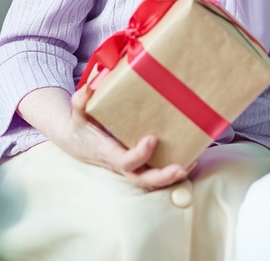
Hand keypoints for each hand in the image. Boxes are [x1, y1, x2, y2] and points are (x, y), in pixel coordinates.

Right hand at [58, 86, 191, 190]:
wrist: (80, 144)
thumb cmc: (83, 128)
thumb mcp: (78, 114)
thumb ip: (80, 103)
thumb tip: (88, 89)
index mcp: (110, 154)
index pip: (126, 161)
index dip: (140, 154)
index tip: (152, 138)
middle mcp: (123, 165)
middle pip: (143, 180)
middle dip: (162, 177)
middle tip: (181, 168)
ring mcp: (132, 168)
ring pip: (152, 181)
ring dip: (173, 176)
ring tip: (191, 163)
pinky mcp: (140, 166)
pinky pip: (156, 173)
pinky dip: (173, 171)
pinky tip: (190, 159)